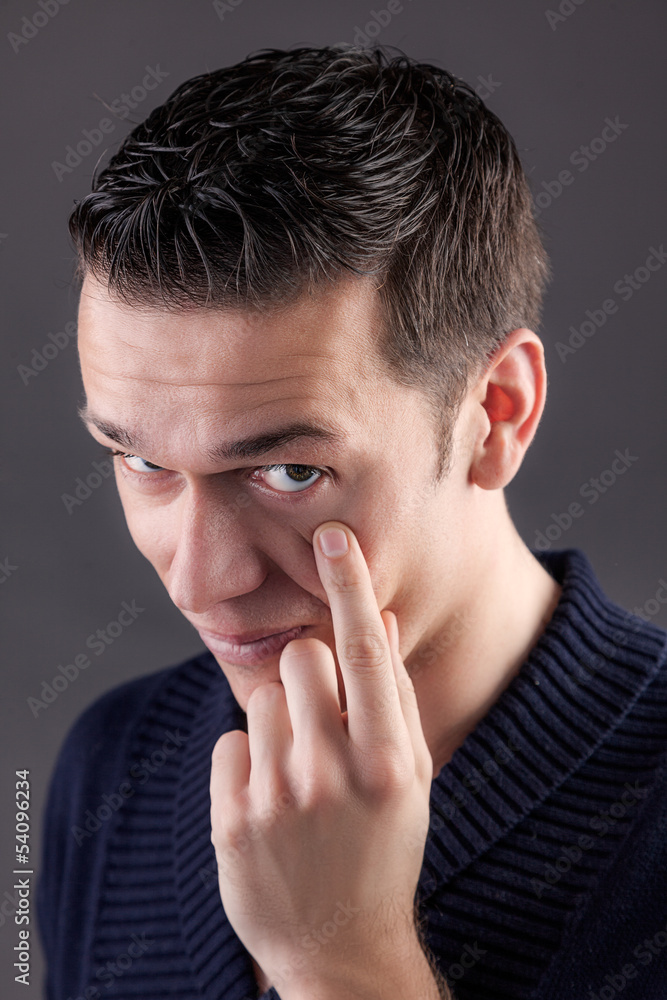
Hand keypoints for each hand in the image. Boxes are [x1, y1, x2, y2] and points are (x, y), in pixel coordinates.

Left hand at [209, 521, 435, 995]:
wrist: (339, 947)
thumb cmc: (385, 848)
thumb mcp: (411, 778)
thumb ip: (395, 697)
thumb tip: (380, 619)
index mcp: (390, 761)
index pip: (367, 652)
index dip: (350, 586)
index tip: (333, 538)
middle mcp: (333, 775)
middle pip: (302, 658)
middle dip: (311, 672)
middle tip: (323, 718)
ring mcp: (277, 800)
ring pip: (261, 698)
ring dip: (280, 722)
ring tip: (300, 774)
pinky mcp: (231, 821)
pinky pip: (230, 743)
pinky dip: (248, 761)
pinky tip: (270, 804)